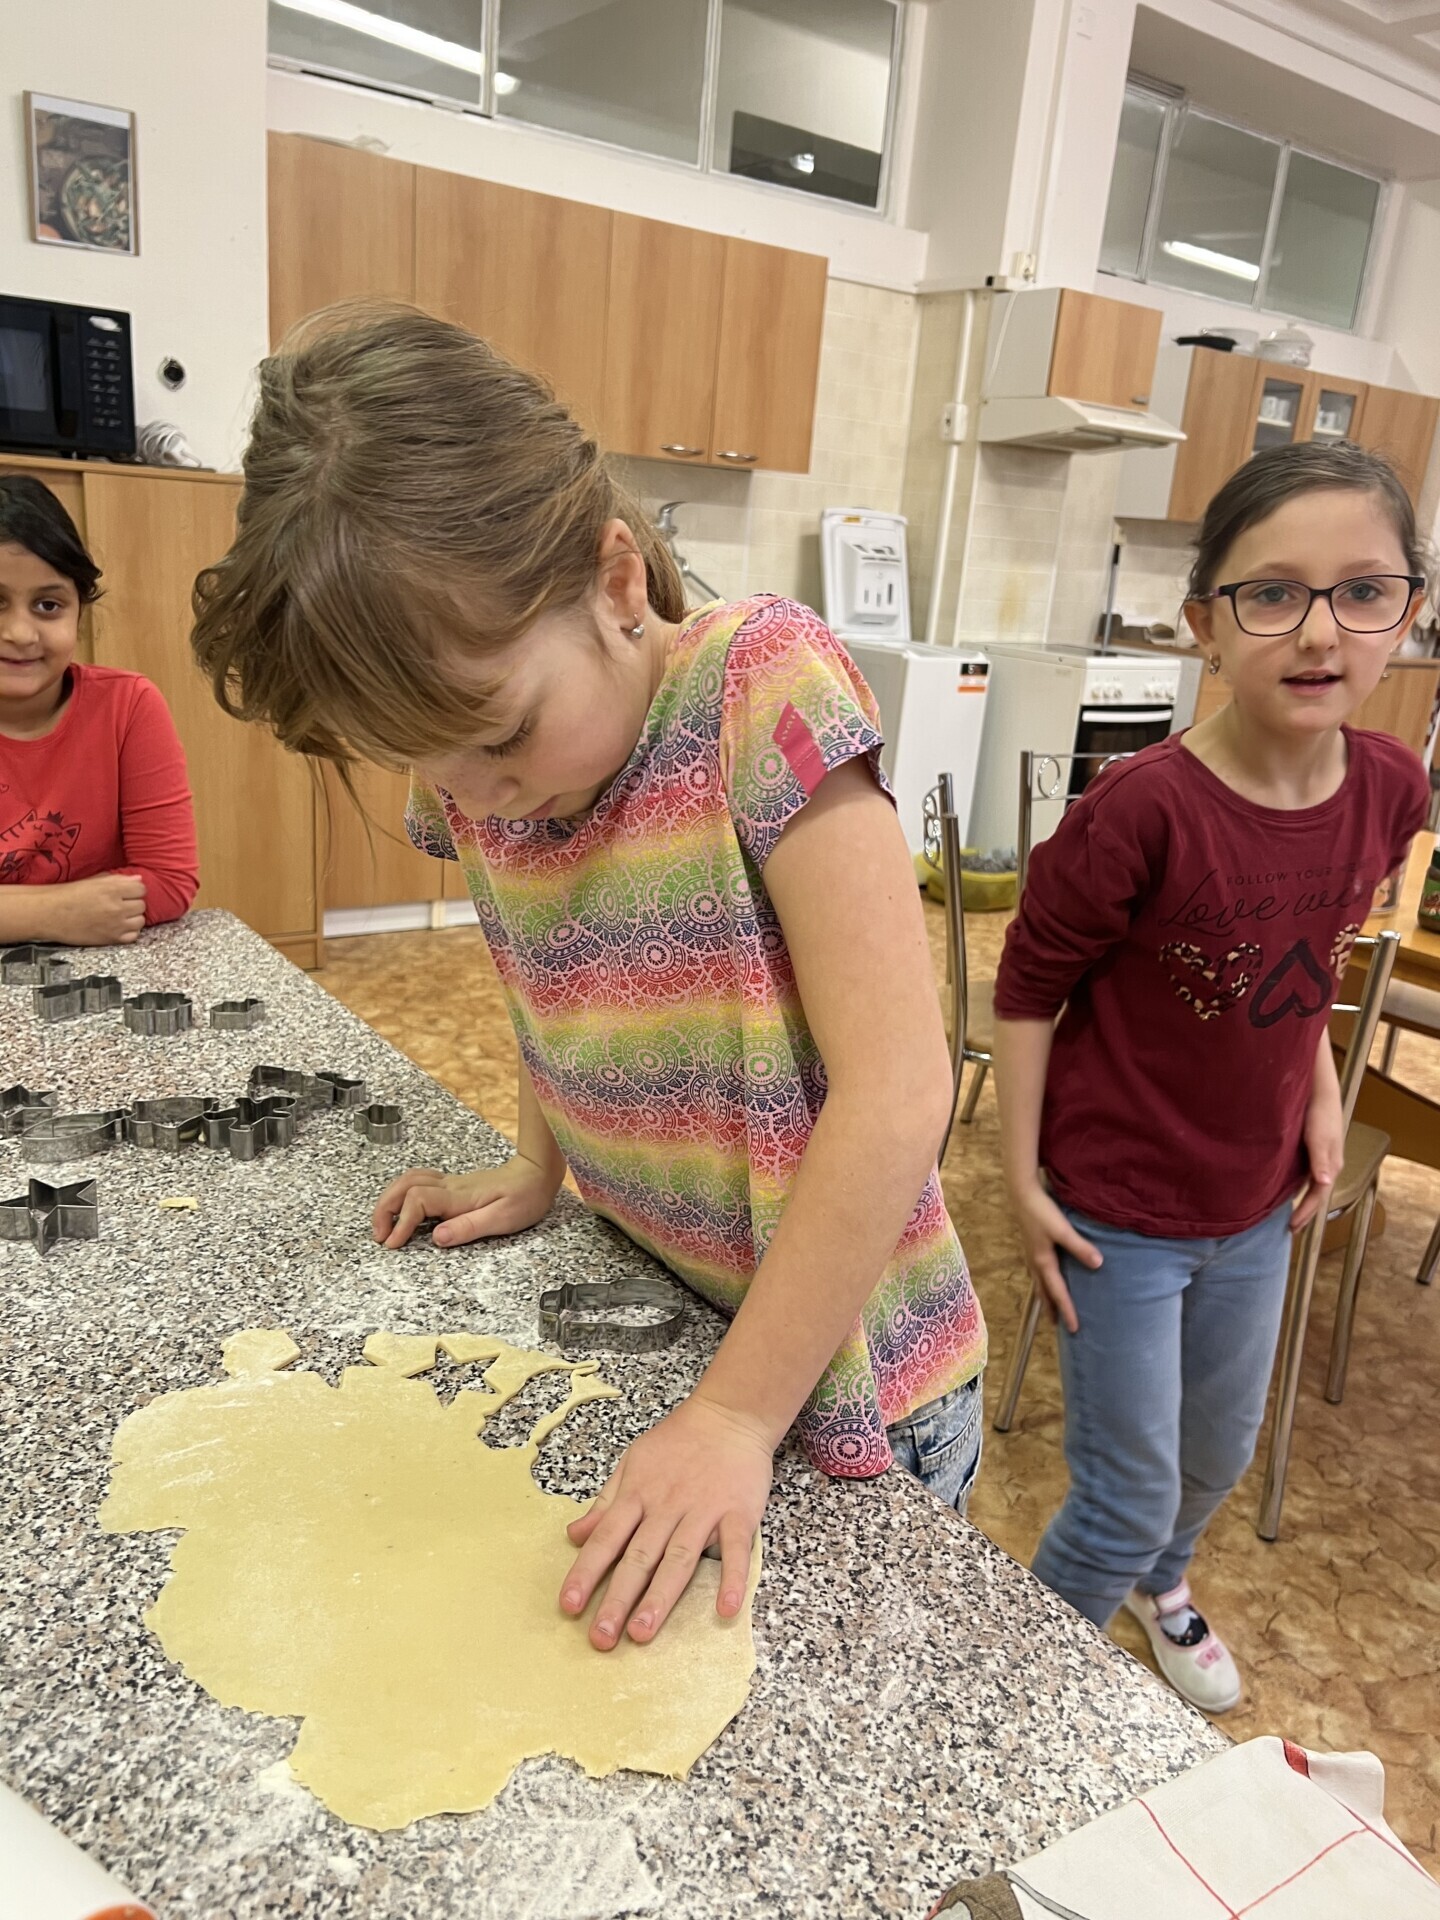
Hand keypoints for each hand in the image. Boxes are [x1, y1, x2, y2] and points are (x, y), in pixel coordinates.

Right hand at [47, 873, 146, 945]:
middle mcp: (117, 906)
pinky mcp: (112, 939)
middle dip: (133, 903)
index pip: (141, 888)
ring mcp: (116, 924)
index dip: (134, 890)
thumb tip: (139, 879)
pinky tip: (118, 927)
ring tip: (119, 916)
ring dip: (133, 918)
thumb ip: (118, 879)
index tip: (127, 892)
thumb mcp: (93, 880)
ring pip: (140, 921)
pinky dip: (129, 932)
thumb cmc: (68, 895)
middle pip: (142, 905)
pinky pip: (133, 936)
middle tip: (120, 904)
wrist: (50, 914)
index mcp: (112, 888)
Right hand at [372, 1154, 562, 1248]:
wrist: (536, 1174)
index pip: (417, 1201)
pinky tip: (402, 1210)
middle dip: (383, 1210)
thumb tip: (437, 1237)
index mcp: (459, 1196)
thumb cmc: (524, 1196)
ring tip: (384, 1226)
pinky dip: (402, 1195)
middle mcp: (449, 1186)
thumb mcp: (502, 1218)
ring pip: (407, 1181)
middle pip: (403, 1186)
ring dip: (389, 1200)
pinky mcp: (453, 1186)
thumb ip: (468, 1227)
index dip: (401, 1223)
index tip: (394, 1244)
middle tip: (379, 1236)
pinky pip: (418, 1182)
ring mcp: (449, 1183)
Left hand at [560, 1394, 772, 1650]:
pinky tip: (726, 1608)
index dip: (586, 1572)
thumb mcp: (633, 1462)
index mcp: (638, 1494)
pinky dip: (733, 1578)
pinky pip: (737, 1550)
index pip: (606, 1539)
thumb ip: (606, 1502)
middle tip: (602, 1638)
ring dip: (660, 1597)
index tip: (569, 1606)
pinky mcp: (739, 1513)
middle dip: (618, 1599)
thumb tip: (575, 1535)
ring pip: (679, 1559)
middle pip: (639, 1557)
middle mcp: (667, 1506)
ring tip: (642, 1633)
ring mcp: (704, 1511)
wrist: (729, 1414)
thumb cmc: (678, 1441)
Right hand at [1010, 1180, 1101, 1334]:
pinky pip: (1038, 1273)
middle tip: (1059, 1326)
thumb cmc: (1042, 1211)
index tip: (1075, 1329)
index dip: (1067, 1311)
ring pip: (1039, 1283)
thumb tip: (1098, 1264)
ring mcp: (1032, 1255)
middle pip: (1044, 1292)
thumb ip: (1080, 1246)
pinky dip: (1043, 1283)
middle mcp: (1035, 1262)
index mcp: (1044, 1262)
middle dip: (1052, 1309)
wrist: (1022, 1193)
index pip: (1058, 1292)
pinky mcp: (1032, 1246)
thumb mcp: (1062, 1229)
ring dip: (1046, 1297)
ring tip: (1052, 1308)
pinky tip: (1048, 1279)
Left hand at [1292, 1079, 1344, 1233]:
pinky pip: (1306, 1175)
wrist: (1320, 1093)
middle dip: (1306, 1212)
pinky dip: (1298, 1186)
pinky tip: (1287, 1188)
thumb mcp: (1318, 1138)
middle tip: (1291, 1229)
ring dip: (1302, 1200)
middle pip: (1317, 1195)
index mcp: (1331, 1166)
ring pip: (1312, 1186)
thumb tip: (1325, 1184)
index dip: (1306, 1213)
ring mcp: (1321, 1158)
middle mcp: (1328, 1165)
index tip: (1292, 1227)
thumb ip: (1320, 1161)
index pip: (1318, 1197)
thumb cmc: (1319, 1114)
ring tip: (1289, 1214)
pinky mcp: (1313, 1150)